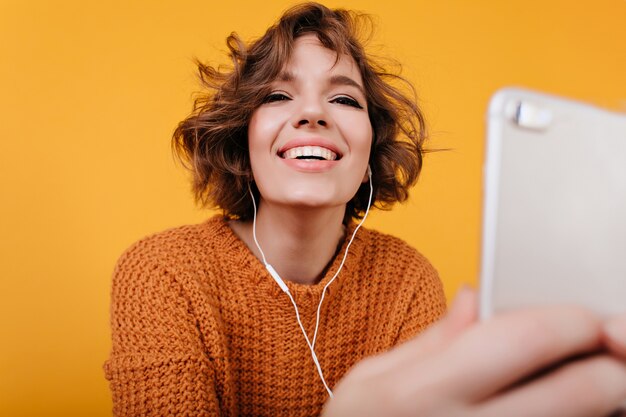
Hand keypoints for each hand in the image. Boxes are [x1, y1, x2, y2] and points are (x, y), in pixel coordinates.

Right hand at [322, 288, 625, 416]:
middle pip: (585, 390)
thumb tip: (475, 298)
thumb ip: (433, 338)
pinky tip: (560, 405)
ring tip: (584, 377)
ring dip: (605, 395)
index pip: (525, 339)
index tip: (582, 315)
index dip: (572, 319)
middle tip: (609, 344)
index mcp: (425, 392)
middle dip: (613, 357)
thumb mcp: (373, 378)